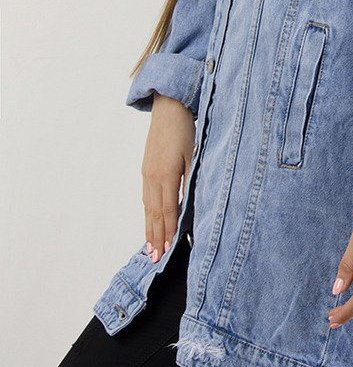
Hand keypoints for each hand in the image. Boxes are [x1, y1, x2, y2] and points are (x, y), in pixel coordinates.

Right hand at [141, 93, 195, 262]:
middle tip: (154, 258)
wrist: (169, 107)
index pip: (167, 211)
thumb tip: (190, 204)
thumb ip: (191, 179)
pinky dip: (147, 212)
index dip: (167, 232)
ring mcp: (147, 173)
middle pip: (154, 213)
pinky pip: (146, 196)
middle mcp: (152, 177)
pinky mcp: (146, 168)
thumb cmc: (185, 129)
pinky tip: (150, 220)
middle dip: (155, 237)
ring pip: (147, 206)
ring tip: (150, 246)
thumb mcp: (193, 154)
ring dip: (149, 227)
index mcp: (166, 175)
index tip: (167, 251)